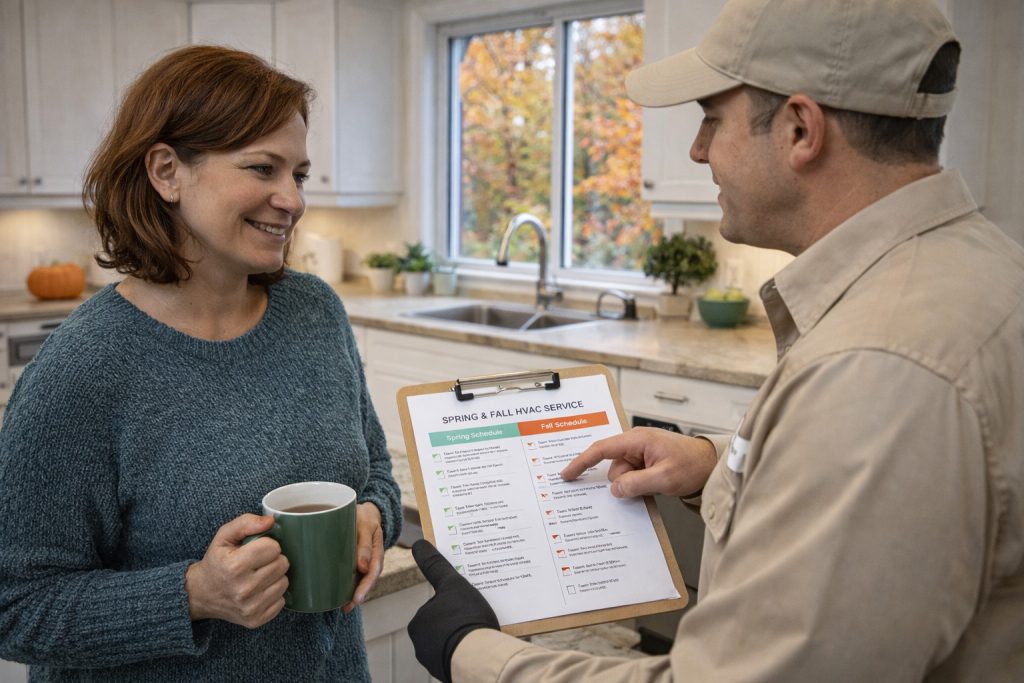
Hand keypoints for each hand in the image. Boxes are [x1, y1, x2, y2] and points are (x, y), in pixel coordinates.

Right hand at [185, 513, 288, 627]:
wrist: (201, 594)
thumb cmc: (216, 562)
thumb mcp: (224, 536)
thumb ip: (246, 523)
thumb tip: (271, 521)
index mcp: (235, 566)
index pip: (273, 548)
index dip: (268, 544)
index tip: (257, 549)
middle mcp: (243, 589)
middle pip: (282, 564)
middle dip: (273, 559)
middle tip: (259, 562)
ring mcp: (250, 608)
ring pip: (284, 582)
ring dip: (275, 577)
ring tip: (259, 576)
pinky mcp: (255, 620)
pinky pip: (281, 602)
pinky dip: (273, 594)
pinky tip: (260, 590)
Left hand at [342, 502, 384, 612]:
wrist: (366, 512)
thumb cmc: (365, 517)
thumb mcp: (365, 525)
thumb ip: (365, 544)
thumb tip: (363, 567)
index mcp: (377, 551)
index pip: (374, 572)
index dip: (366, 586)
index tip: (357, 597)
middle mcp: (372, 560)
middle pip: (368, 580)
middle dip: (360, 595)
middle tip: (348, 607)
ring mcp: (365, 562)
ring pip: (362, 581)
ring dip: (354, 595)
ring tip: (344, 607)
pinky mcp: (356, 562)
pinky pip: (355, 576)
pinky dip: (349, 587)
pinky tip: (340, 596)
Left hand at [407, 540, 498, 682]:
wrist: (479, 657)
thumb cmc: (464, 618)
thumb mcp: (453, 584)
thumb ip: (435, 565)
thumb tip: (419, 544)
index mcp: (418, 624)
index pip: (436, 608)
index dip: (453, 604)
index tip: (467, 607)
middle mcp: (422, 645)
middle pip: (444, 626)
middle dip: (460, 622)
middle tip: (478, 617)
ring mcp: (435, 662)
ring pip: (453, 643)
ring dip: (466, 638)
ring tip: (484, 633)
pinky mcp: (451, 674)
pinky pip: (462, 658)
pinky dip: (472, 653)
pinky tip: (484, 648)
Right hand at [561, 427, 716, 497]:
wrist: (712, 464)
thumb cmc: (692, 464)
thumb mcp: (664, 478)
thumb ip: (637, 484)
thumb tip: (615, 489)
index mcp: (637, 439)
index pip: (601, 449)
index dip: (581, 462)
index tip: (566, 474)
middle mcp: (636, 443)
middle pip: (613, 468)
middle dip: (624, 482)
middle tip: (647, 486)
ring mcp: (640, 453)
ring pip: (622, 475)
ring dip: (633, 485)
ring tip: (656, 485)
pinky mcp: (646, 462)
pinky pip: (631, 477)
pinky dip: (637, 484)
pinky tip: (651, 486)